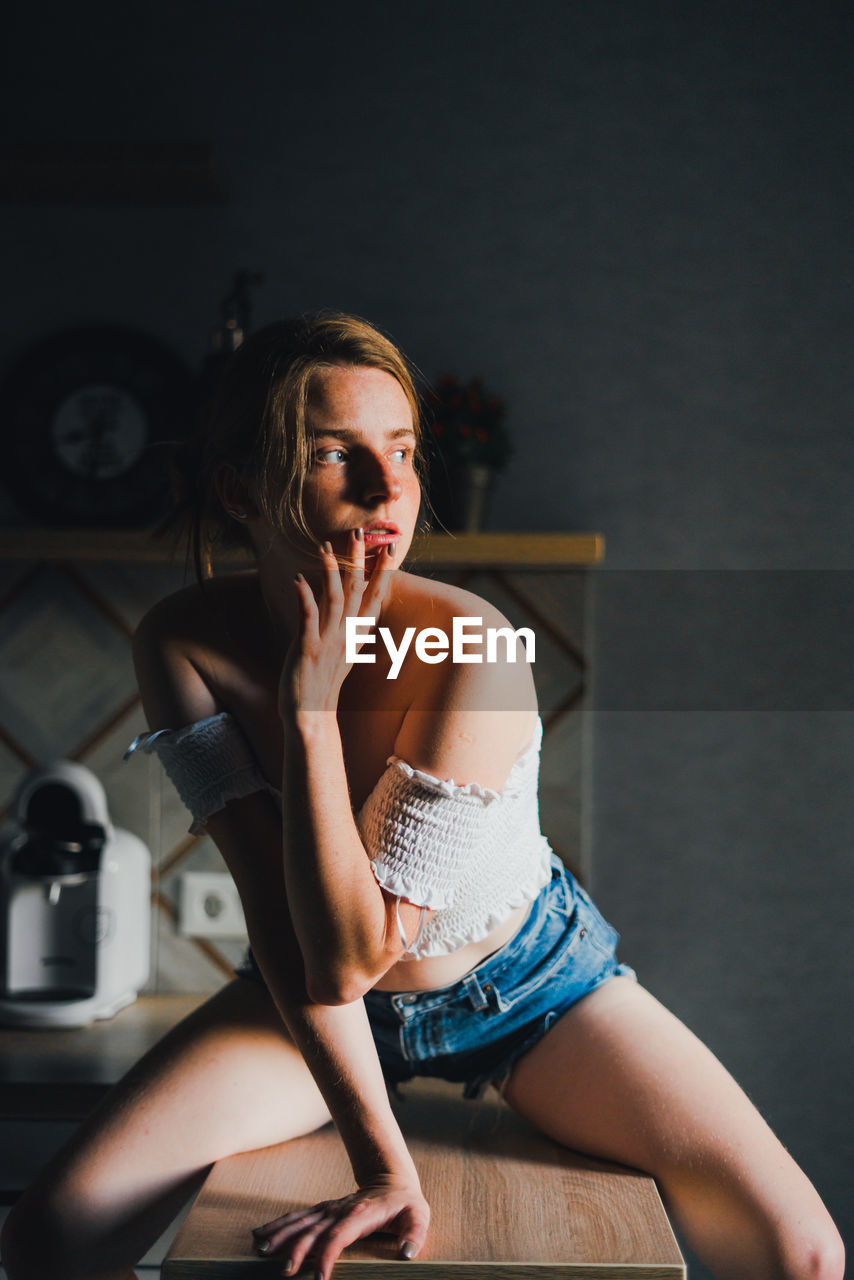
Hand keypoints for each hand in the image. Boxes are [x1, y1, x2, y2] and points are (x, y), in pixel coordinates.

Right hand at [252, 1174, 429, 1277]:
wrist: (392, 1179)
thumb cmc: (406, 1203)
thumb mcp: (419, 1215)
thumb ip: (415, 1234)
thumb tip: (407, 1253)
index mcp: (362, 1213)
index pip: (340, 1235)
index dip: (328, 1255)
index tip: (318, 1278)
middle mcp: (341, 1210)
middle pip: (315, 1230)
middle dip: (298, 1249)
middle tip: (285, 1270)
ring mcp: (330, 1209)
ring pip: (302, 1222)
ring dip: (281, 1234)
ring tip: (261, 1249)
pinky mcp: (324, 1210)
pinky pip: (299, 1217)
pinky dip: (280, 1224)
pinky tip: (261, 1233)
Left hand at [279, 529, 394, 717]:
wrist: (311, 716)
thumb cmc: (322, 683)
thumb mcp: (340, 652)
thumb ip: (344, 627)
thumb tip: (344, 604)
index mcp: (355, 636)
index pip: (374, 597)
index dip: (382, 572)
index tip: (387, 548)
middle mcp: (346, 636)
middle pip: (358, 591)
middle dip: (359, 561)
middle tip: (358, 533)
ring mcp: (328, 643)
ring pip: (335, 600)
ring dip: (332, 572)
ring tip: (325, 548)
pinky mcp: (308, 650)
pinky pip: (308, 618)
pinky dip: (305, 597)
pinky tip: (298, 579)